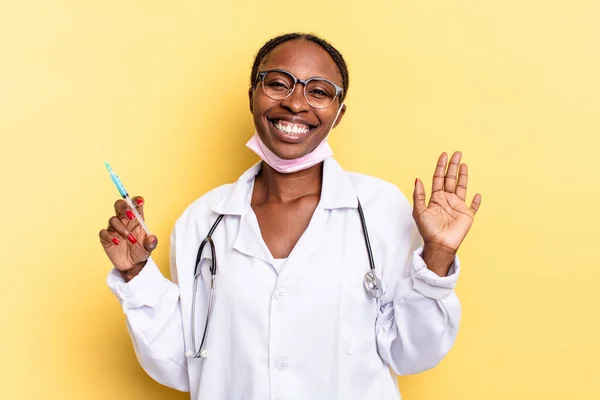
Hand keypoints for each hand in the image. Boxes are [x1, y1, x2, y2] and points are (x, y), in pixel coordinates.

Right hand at [98, 196, 157, 281]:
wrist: (132, 264)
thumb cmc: (140, 251)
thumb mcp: (149, 248)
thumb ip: (151, 242)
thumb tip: (152, 238)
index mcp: (136, 219)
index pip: (135, 205)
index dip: (136, 201)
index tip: (140, 202)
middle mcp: (124, 221)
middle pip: (119, 205)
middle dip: (124, 207)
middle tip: (131, 215)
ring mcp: (114, 228)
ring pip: (113, 220)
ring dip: (122, 229)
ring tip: (131, 240)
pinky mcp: (106, 238)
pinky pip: (104, 233)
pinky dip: (110, 236)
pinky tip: (117, 242)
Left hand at [412, 152, 481, 273]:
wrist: (439, 244)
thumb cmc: (428, 230)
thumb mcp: (419, 211)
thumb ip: (419, 195)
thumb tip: (418, 179)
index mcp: (436, 198)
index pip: (438, 178)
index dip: (441, 167)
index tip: (444, 155)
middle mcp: (447, 200)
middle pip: (450, 179)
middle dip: (453, 166)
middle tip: (457, 153)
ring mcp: (457, 207)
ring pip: (461, 187)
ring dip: (463, 176)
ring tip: (464, 164)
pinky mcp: (467, 215)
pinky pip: (473, 206)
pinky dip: (476, 201)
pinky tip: (478, 194)